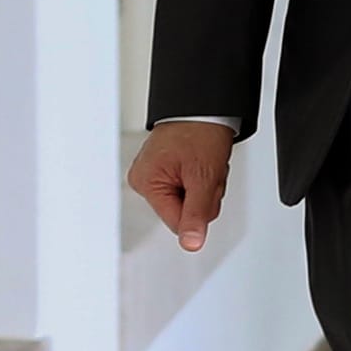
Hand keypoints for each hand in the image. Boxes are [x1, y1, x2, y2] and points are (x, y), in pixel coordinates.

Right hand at [128, 122, 233, 252]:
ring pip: (188, 200)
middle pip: (182, 211)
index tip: (206, 187)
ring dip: (204, 186)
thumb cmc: (200, 131)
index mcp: (146, 182)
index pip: (177, 221)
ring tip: (204, 164)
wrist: (204, 107)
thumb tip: (191, 243)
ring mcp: (153, 174)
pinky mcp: (164, 169)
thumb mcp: (204, 177)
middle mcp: (144, 179)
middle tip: (207, 172)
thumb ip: (197, 213)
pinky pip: (186, 187)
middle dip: (203, 195)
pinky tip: (200, 163)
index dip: (199, 209)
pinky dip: (199, 178)